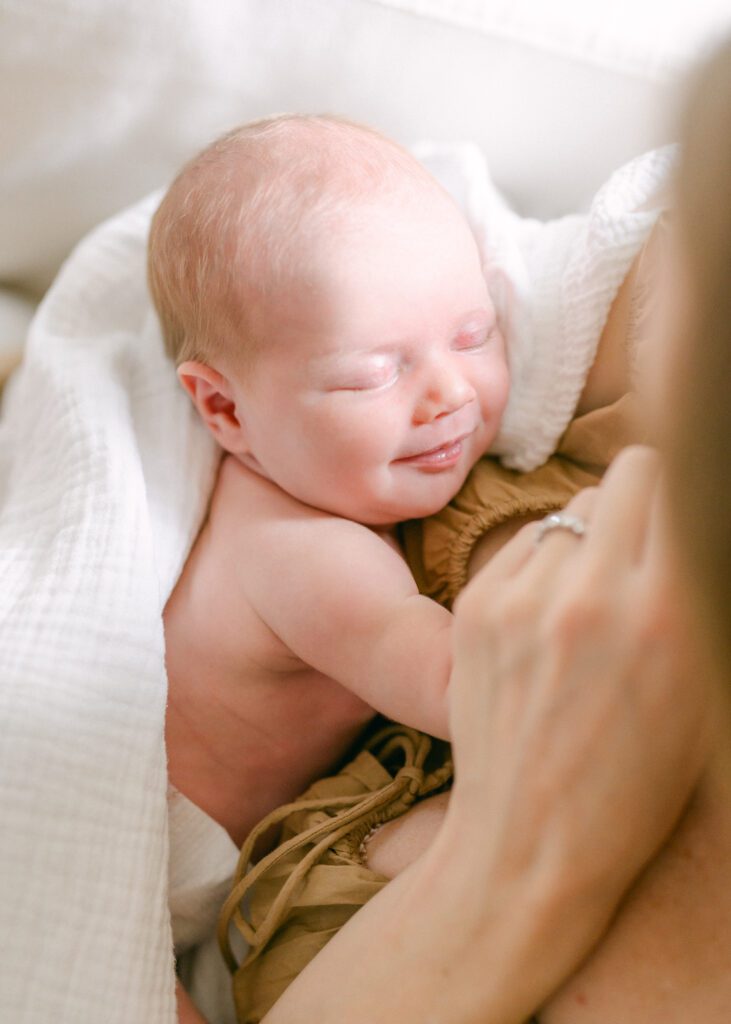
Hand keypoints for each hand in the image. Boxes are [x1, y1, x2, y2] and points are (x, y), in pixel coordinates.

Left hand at [444, 446, 710, 952]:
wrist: (530, 843)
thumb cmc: (635, 785)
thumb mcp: (700, 691)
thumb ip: (694, 594)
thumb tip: (683, 526)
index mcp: (667, 616)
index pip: (681, 486)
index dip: (687, 493)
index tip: (683, 510)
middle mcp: (592, 594)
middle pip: (629, 475)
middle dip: (645, 498)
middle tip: (644, 542)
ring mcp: (523, 598)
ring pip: (572, 510)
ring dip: (592, 534)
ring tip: (592, 590)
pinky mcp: (475, 606)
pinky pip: (526, 544)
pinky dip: (544, 562)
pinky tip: (546, 614)